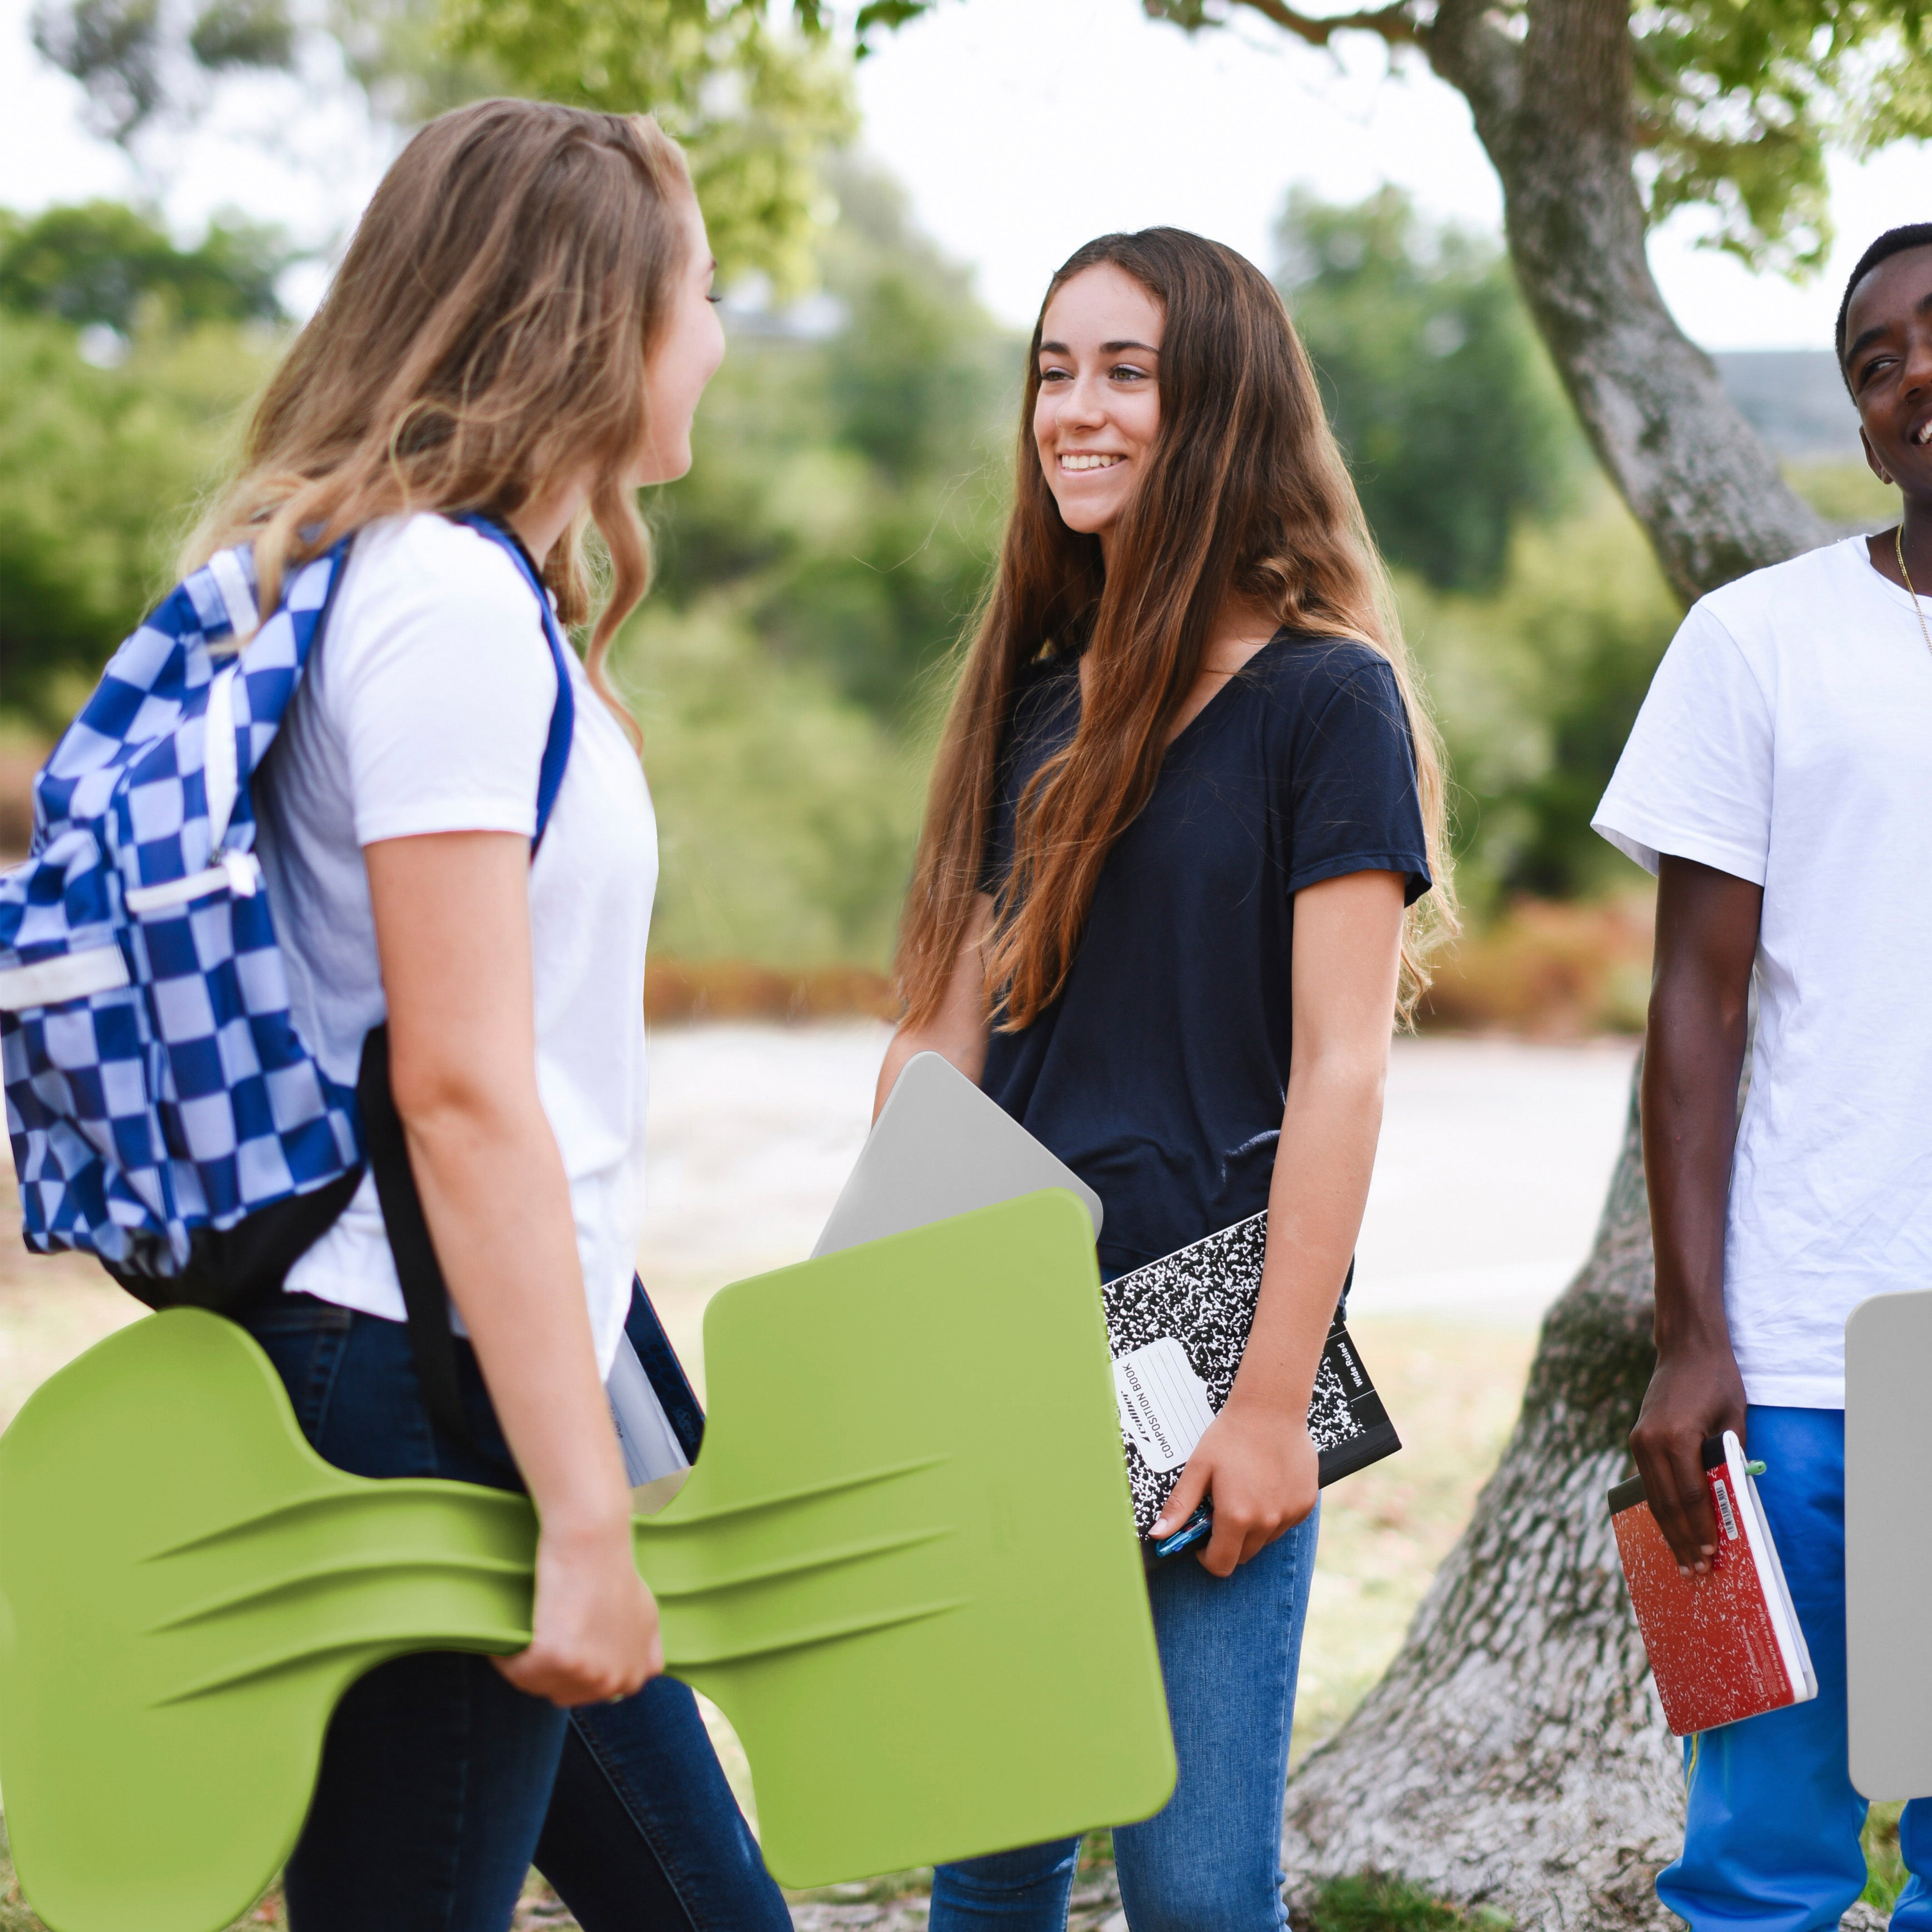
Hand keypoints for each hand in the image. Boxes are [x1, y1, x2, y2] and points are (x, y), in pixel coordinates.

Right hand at [494, 1513, 663, 1706]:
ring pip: (537, 1685)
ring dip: (527, 1663)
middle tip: (548, 1627)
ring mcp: (587, 1675)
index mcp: (634, 1678)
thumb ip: (641, 1653)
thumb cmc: (614, 1572)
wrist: (593, 1546)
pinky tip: (519, 1626)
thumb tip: (632, 1680)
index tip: (567, 1638)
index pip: (591, 1693)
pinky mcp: (556, 1661)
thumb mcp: (645, 1618)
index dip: (573, 1667)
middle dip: (549, 1669)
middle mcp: (614, 1683)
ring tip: (537, 1623)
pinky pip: (515, 1671)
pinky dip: (507, 1654)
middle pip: (562, 1694)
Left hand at [1152, 1398, 1318, 1578]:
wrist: (1271, 1409)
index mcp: (1236, 1517)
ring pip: (1265, 1539)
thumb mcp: (1198, 1468)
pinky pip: (1285, 1523)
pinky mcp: (1305, 1504)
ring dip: (1252, 1528)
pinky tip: (1266, 1486)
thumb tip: (1158, 1534)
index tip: (1203, 1541)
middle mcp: (1266, 1521)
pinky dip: (1274, 1514)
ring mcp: (1289, 1514)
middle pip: (1243, 1555)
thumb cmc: (1231, 1436)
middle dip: (1229, 1542)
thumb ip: (1180, 1506)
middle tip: (1222, 1510)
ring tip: (1245, 1492)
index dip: (1207, 1557)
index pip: (1221, 1564)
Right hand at [1628, 1343, 1746, 1575]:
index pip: (1692, 1494)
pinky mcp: (1637, 1439)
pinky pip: (1649, 1483)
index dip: (1701, 1527)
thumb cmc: (1718, 1381)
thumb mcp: (1733, 1420)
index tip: (1710, 1554)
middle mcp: (1650, 1442)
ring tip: (1682, 1561)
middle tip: (1695, 1573)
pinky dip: (1661, 1509)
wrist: (1686, 1348)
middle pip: (1668, 1503)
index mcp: (1676, 1437)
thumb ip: (1728, 1460)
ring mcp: (1639, 1440)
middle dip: (1683, 1540)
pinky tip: (1670, 1529)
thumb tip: (1731, 1502)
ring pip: (1654, 1497)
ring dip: (1669, 1531)